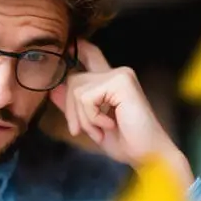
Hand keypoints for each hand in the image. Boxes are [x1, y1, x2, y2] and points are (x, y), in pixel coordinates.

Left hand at [49, 40, 194, 184]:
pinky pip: (86, 97)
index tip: (66, 46)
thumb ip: (74, 106)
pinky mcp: (121, 82)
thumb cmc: (124, 141)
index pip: (90, 54)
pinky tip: (109, 125)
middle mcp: (116, 72)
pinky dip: (92, 118)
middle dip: (71, 110)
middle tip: (82, 131)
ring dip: (84, 118)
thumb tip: (53, 89)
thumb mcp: (91, 124)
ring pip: (76, 89)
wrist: (147, 155)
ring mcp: (120, 75)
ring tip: (101, 130)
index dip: (76, 48)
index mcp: (110, 80)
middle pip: (73, 79)